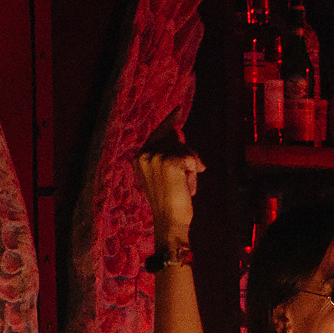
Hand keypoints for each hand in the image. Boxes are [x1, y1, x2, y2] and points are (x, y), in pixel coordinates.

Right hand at [133, 111, 201, 240]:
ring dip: (190, 168)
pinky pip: (191, 159)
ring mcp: (156, 157)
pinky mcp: (171, 162)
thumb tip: (179, 134)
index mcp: (139, 158)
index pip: (158, 134)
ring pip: (184, 150)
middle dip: (186, 156)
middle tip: (188, 176)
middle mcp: (144, 154)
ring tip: (184, 186)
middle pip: (175, 140)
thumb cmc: (169, 202)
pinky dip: (194, 173)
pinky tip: (187, 187)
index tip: (179, 110)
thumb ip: (169, 155)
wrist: (169, 223)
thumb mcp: (164, 176)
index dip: (169, 123)